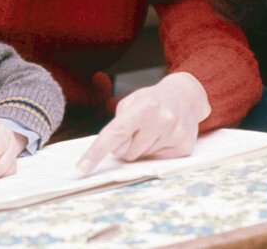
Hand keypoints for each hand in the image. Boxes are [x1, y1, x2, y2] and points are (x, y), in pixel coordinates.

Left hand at [76, 72, 208, 175]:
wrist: (186, 96)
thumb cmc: (153, 100)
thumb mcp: (131, 101)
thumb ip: (118, 125)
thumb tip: (116, 151)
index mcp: (146, 106)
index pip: (115, 134)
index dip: (96, 153)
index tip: (81, 170)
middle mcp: (163, 121)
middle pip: (127, 152)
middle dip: (126, 145)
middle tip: (137, 130)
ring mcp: (175, 135)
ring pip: (141, 158)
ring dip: (142, 148)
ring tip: (153, 130)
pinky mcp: (184, 148)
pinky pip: (157, 162)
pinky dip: (155, 152)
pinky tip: (164, 137)